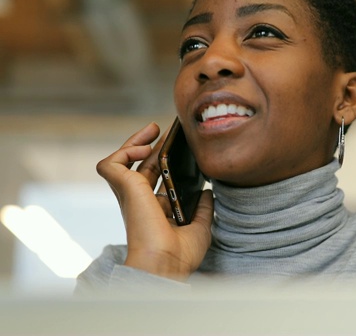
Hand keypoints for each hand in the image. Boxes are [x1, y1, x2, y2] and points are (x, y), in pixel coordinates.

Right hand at [96, 122, 213, 280]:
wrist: (165, 263)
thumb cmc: (180, 255)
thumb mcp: (200, 228)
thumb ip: (204, 209)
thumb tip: (208, 192)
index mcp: (156, 210)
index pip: (157, 180)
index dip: (165, 163)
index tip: (179, 149)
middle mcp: (141, 202)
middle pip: (142, 166)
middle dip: (152, 145)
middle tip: (166, 131)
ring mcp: (131, 195)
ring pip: (122, 161)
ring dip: (135, 142)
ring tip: (153, 129)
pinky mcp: (124, 189)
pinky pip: (111, 164)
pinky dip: (124, 151)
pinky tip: (144, 148)